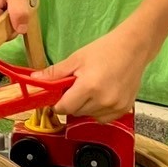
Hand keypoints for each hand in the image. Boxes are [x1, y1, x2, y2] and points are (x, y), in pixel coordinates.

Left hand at [34, 23, 151, 120]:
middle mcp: (103, 100)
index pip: (65, 107)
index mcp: (89, 87)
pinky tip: (100, 96)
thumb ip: (55, 72)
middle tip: (75, 87)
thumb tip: (34, 79)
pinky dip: (98, 111)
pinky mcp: (125, 109)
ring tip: (90, 89)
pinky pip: (104, 118)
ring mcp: (116, 106)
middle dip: (71, 102)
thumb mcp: (76, 59)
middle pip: (76, 112)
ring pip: (89, 116)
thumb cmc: (105, 50)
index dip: (57, 103)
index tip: (57, 96)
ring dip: (85, 107)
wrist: (133, 48)